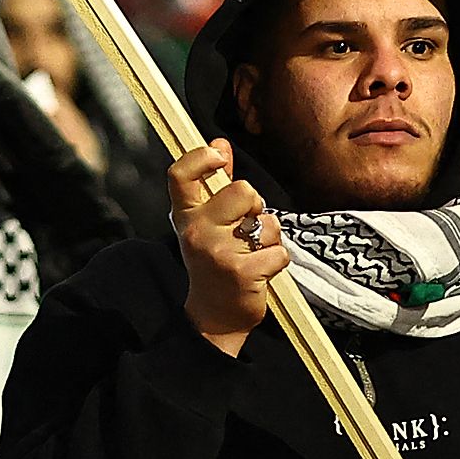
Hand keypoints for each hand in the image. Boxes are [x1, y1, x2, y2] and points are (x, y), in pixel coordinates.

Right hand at [170, 140, 283, 357]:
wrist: (213, 316)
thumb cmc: (214, 263)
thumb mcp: (207, 222)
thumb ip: (215, 181)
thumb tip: (220, 142)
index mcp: (186, 216)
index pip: (180, 174)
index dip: (201, 157)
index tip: (219, 156)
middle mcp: (197, 231)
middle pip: (241, 189)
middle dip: (255, 204)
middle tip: (247, 224)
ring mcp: (219, 252)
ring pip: (266, 221)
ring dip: (268, 236)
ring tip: (252, 252)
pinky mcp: (242, 272)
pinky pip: (279, 250)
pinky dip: (277, 260)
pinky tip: (261, 272)